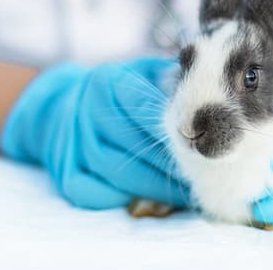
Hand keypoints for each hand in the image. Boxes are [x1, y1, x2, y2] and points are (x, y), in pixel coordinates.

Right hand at [0, 57, 187, 208]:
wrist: (64, 106)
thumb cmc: (119, 91)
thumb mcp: (142, 73)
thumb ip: (171, 80)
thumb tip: (209, 98)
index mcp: (107, 81)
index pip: (143, 106)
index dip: (175, 127)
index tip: (202, 142)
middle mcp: (86, 110)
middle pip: (134, 144)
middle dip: (172, 162)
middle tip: (201, 173)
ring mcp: (73, 142)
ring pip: (118, 172)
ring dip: (154, 186)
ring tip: (183, 190)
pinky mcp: (65, 171)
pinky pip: (96, 193)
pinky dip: (123, 198)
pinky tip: (148, 198)